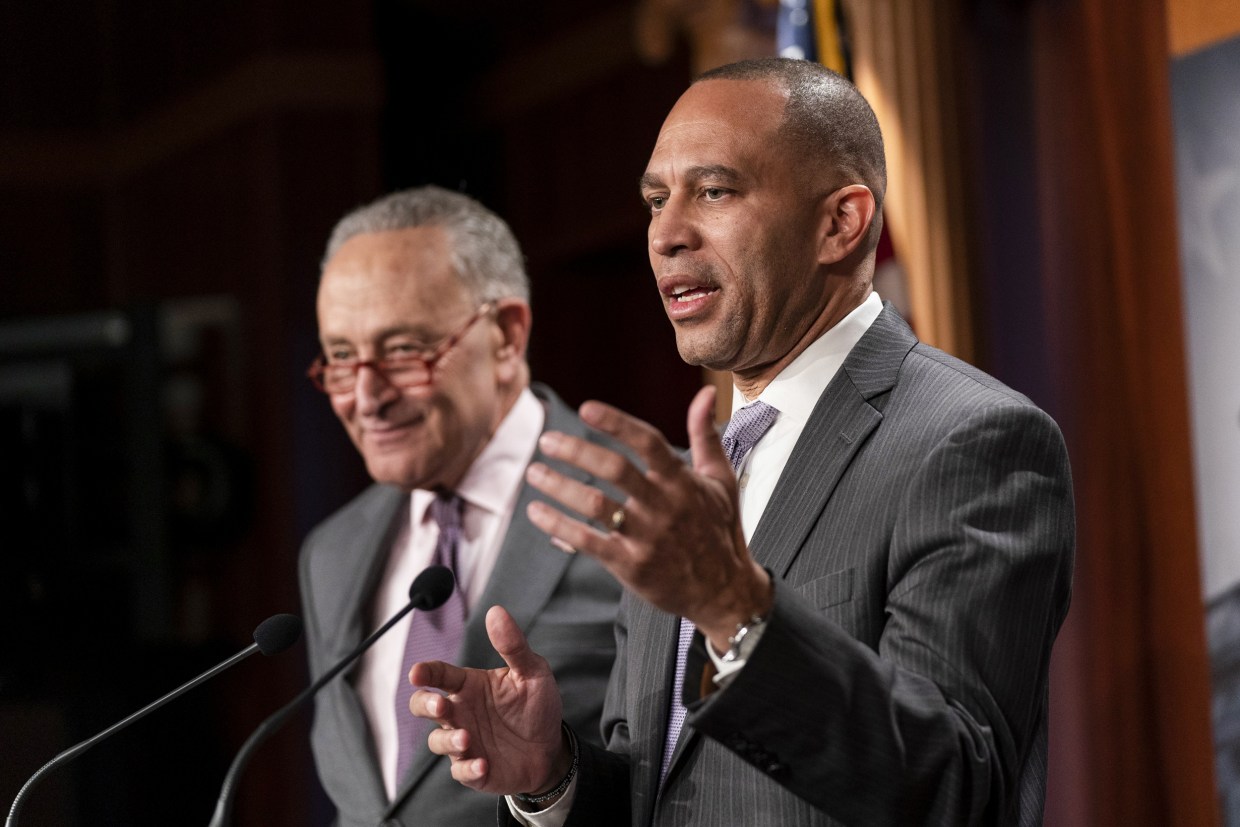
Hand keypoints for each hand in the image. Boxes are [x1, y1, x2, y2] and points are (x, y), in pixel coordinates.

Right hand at [409, 605, 567, 794]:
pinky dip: (468, 769)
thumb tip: (496, 612)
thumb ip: (513, 645)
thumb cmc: (536, 706)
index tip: (418, 673)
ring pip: (437, 741)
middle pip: (424, 706)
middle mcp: (460, 712)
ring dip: (448, 740)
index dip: (425, 672)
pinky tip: (483, 764)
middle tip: (440, 705)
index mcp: (469, 685)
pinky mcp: (473, 769)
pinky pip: (461, 771)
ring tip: (467, 739)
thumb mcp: (533, 672)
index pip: (439, 674)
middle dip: (425, 704)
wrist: (551, 749)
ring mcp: (464, 742)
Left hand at [525, 384, 771, 649]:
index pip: (647, 442)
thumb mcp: (721, 480)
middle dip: (576, 451)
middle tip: (547, 440)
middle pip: (615, 470)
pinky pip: (587, 542)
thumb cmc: (719, 530)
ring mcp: (646, 537)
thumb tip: (706, 394)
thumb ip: (706, 435)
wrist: (724, 592)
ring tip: (534, 473)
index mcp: (682, 482)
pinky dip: (558, 525)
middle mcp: (664, 506)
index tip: (585, 409)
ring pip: (595, 505)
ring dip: (559, 486)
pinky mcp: (631, 565)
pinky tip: (537, 512)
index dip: (616, 423)